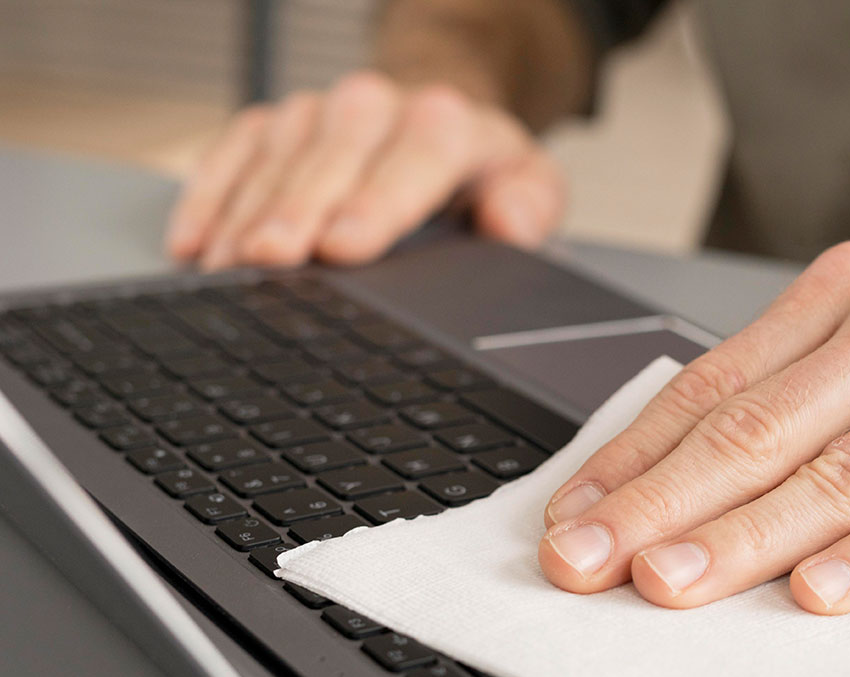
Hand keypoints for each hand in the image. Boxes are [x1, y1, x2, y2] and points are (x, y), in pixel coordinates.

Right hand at [164, 70, 564, 269]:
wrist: (438, 121)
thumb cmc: (480, 171)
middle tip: (269, 260)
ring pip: (275, 156)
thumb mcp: (529, 186)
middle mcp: (376, 105)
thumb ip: (531, 205)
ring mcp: (317, 111)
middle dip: (297, 209)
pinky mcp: (272, 124)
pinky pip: (231, 152)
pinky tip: (191, 245)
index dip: (376, 203)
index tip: (344, 247)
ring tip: (224, 271)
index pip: (412, 158)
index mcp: (446, 123)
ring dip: (245, 213)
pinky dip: (207, 196)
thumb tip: (508, 222)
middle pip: (332, 155)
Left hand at [535, 155, 849, 611]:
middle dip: (656, 507)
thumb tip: (715, 455)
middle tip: (581, 566)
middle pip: (759, 429)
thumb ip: (826, 365)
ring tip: (669, 589)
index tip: (571, 516)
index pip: (717, 383)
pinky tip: (827, 592)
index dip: (634, 457)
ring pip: (844, 469)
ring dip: (745, 537)